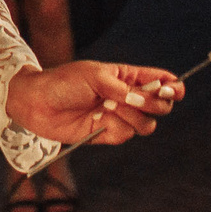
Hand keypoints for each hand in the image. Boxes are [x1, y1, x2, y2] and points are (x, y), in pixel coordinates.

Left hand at [5, 60, 182, 145]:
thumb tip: (147, 98)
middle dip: (154, 104)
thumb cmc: (64, 82)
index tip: (172, 90)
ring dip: (130, 116)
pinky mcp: (108, 133)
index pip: (161, 82)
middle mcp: (127, 97)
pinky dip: (115, 128)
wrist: (38, 103)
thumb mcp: (95, 76)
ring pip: (146, 124)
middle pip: (160, 106)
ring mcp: (118, 116)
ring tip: (107, 108)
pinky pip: (126, 135)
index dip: (173, 87)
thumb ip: (124, 88)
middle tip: (132, 98)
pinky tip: (97, 120)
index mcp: (127, 77)